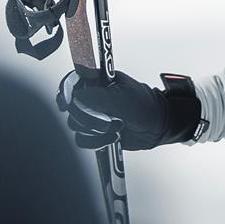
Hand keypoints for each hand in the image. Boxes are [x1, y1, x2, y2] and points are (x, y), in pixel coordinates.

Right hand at [56, 67, 199, 151]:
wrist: (159, 127)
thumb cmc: (145, 105)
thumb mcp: (123, 98)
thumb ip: (99, 97)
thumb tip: (76, 96)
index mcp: (98, 81)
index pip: (73, 82)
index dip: (65, 91)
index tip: (65, 104)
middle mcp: (92, 98)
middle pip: (71, 107)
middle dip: (87, 117)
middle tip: (106, 120)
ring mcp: (93, 116)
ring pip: (75, 125)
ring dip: (94, 131)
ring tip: (115, 128)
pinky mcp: (96, 133)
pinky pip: (83, 140)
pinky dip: (96, 142)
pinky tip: (112, 138)